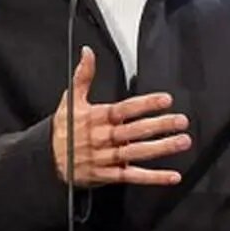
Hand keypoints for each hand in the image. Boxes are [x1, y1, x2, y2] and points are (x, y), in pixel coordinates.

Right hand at [52, 45, 190, 185]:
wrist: (47, 161)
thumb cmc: (64, 130)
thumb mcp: (70, 101)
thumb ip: (83, 75)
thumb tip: (87, 53)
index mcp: (97, 118)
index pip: (125, 109)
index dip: (146, 104)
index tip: (166, 99)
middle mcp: (104, 138)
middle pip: (135, 130)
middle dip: (160, 125)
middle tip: (181, 121)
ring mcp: (107, 157)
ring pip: (138, 152)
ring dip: (162, 148)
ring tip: (182, 142)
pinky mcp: (108, 175)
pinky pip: (133, 176)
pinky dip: (153, 178)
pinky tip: (172, 176)